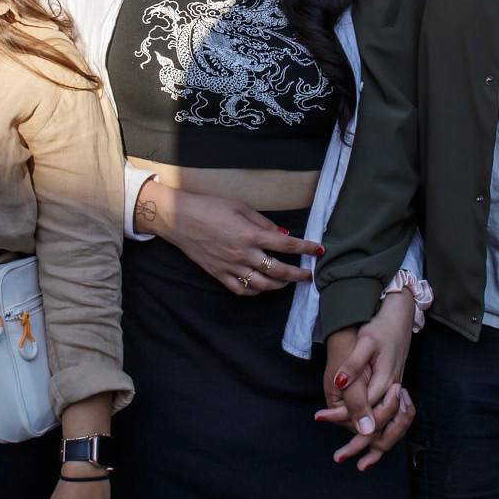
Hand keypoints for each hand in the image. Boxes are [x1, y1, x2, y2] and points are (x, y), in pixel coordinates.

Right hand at [137, 182, 319, 295]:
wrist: (180, 219)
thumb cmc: (210, 207)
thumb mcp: (241, 208)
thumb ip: (264, 223)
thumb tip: (283, 234)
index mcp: (250, 235)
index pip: (286, 245)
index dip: (306, 248)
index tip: (319, 250)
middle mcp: (243, 254)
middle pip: (278, 271)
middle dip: (298, 275)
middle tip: (309, 275)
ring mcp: (230, 267)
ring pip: (262, 285)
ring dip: (279, 285)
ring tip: (288, 282)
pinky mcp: (219, 274)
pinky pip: (241, 290)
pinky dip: (255, 291)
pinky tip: (262, 287)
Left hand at [315, 291, 416, 469]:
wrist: (398, 320)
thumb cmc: (380, 330)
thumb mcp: (365, 343)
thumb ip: (354, 366)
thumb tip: (340, 383)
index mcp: (384, 382)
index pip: (363, 409)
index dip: (339, 416)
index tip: (319, 418)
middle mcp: (392, 392)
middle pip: (377, 426)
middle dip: (358, 444)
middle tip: (338, 458)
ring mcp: (394, 394)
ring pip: (385, 428)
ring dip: (369, 445)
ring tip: (352, 460)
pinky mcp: (392, 393)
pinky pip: (387, 421)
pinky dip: (377, 434)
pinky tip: (366, 441)